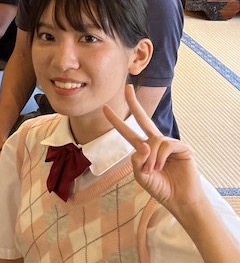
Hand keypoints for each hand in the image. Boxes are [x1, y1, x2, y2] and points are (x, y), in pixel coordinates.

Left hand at [104, 86, 204, 211]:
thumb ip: (137, 161)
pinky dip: (160, 157)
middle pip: (143, 119)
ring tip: (154, 171)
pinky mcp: (183, 148)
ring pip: (154, 140)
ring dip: (151, 158)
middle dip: (134, 103)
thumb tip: (143, 145)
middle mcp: (156, 143)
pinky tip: (163, 167)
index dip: (116, 121)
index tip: (105, 109)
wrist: (179, 200)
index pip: (128, 132)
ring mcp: (170, 144)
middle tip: (127, 88)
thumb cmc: (161, 189)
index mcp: (144, 149)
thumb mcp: (141, 176)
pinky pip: (166, 145)